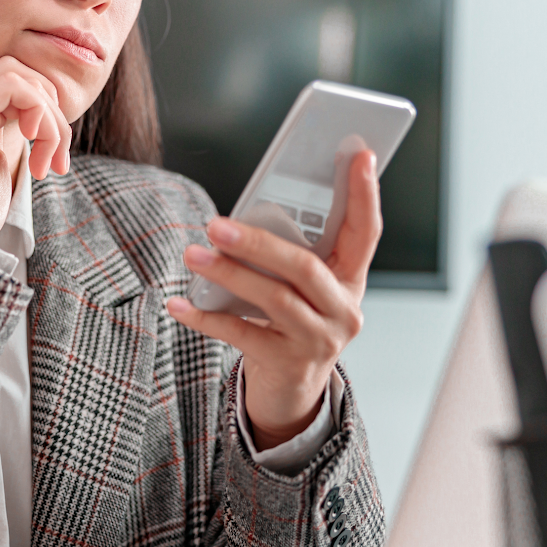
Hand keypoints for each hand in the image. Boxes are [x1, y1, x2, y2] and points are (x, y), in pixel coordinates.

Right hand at [0, 56, 71, 239]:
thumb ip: (12, 131)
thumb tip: (48, 114)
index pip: (10, 82)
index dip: (42, 108)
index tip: (54, 152)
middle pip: (16, 70)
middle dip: (51, 108)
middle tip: (59, 156)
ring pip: (21, 78)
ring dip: (51, 119)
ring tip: (51, 162)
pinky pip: (17, 89)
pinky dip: (42, 116)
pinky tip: (38, 151)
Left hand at [167, 151, 381, 450]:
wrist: (292, 391)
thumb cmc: (292, 322)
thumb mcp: (304, 288)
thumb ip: (291, 255)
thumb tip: (246, 214)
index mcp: (351, 280)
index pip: (366, 232)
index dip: (365, 194)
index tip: (360, 155)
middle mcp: (344, 311)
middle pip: (304, 267)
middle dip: (258, 242)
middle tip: (216, 224)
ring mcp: (319, 340)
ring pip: (273, 298)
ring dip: (228, 274)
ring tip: (194, 254)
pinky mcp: (288, 364)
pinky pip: (242, 334)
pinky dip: (206, 317)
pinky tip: (180, 303)